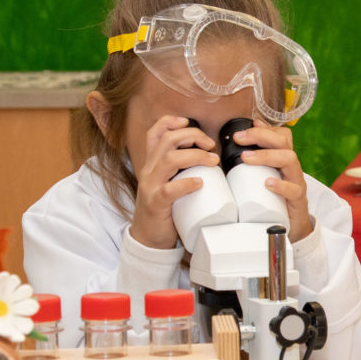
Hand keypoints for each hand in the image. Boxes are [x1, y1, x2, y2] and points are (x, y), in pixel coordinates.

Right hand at [129, 115, 218, 249]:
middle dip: (191, 136)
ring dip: (194, 156)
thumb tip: (211, 158)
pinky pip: (169, 190)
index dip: (170, 122)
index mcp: (152, 164)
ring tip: (212, 161)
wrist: (148, 238)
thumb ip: (181, 170)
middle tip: (210, 145)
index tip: (188, 121)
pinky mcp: (155, 204)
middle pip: (166, 141)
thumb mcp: (169, 182)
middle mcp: (149, 171)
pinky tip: (199, 183)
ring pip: (169, 160)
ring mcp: (150, 187)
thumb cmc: (165, 209)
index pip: (154, 134)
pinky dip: (186, 184)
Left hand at [232, 123, 312, 241]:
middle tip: (239, 138)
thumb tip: (226, 153)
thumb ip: (249, 168)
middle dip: (261, 136)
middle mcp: (292, 168)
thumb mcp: (261, 180)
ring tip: (246, 158)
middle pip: (284, 142)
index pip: (281, 136)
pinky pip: (294, 190)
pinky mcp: (298, 200)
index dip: (266, 128)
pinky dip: (281, 185)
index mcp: (283, 161)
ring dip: (266, 156)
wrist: (293, 228)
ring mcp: (297, 182)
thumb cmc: (273, 202)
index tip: (247, 126)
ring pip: (290, 160)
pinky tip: (268, 183)